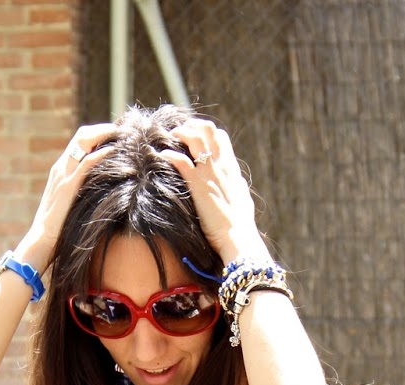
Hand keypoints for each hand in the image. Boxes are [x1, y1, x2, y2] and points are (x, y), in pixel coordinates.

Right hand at [19, 124, 117, 268]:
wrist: (41, 242)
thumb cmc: (58, 230)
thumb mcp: (71, 206)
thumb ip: (82, 194)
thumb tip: (102, 194)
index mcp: (61, 170)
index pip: (80, 141)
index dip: (99, 134)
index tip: (118, 137)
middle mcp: (60, 167)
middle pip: (83, 134)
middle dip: (105, 130)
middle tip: (125, 132)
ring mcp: (62, 175)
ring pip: (84, 141)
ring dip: (106, 135)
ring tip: (125, 137)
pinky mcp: (67, 187)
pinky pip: (86, 163)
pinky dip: (102, 154)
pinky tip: (116, 152)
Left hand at [162, 118, 267, 263]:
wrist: (238, 239)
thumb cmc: (240, 226)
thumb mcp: (243, 201)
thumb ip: (238, 188)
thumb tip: (239, 184)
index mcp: (231, 169)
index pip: (220, 137)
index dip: (206, 133)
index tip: (193, 138)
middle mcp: (221, 166)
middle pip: (208, 130)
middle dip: (191, 126)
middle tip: (178, 133)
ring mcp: (210, 174)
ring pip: (195, 138)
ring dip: (180, 133)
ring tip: (169, 138)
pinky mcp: (198, 186)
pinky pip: (181, 161)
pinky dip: (170, 155)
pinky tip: (162, 156)